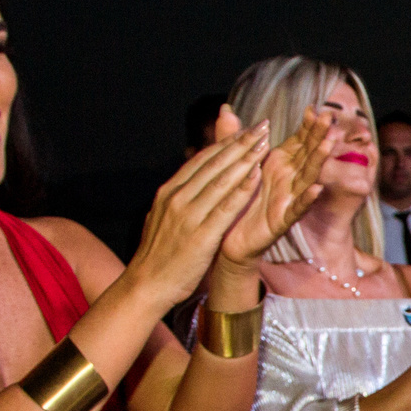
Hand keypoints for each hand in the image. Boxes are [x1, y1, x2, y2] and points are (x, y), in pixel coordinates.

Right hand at [122, 114, 271, 305]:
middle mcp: (177, 197)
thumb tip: (191, 178)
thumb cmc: (160, 254)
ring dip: (245, 158)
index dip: (226, 142)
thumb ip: (179, 195)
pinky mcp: (200, 235)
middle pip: (213, 163)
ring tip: (264, 142)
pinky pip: (225, 207)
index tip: (245, 128)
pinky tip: (256, 175)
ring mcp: (188, 215)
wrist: (146, 285)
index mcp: (169, 191)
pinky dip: (241, 189)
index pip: (202, 159)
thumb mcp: (164, 216)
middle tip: (262, 126)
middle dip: (239, 142)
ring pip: (220, 180)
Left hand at [220, 109, 335, 266]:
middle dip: (318, 135)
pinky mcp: (282, 220)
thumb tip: (225, 108)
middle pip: (307, 153)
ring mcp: (288, 199)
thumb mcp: (233, 164)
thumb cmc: (233, 199)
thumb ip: (233, 137)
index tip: (314, 108)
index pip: (298, 140)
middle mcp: (288, 179)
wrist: (224, 236)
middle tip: (328, 117)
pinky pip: (297, 208)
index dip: (307, 125)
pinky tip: (316, 188)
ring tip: (328, 144)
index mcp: (278, 164)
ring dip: (319, 161)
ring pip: (308, 177)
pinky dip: (307, 198)